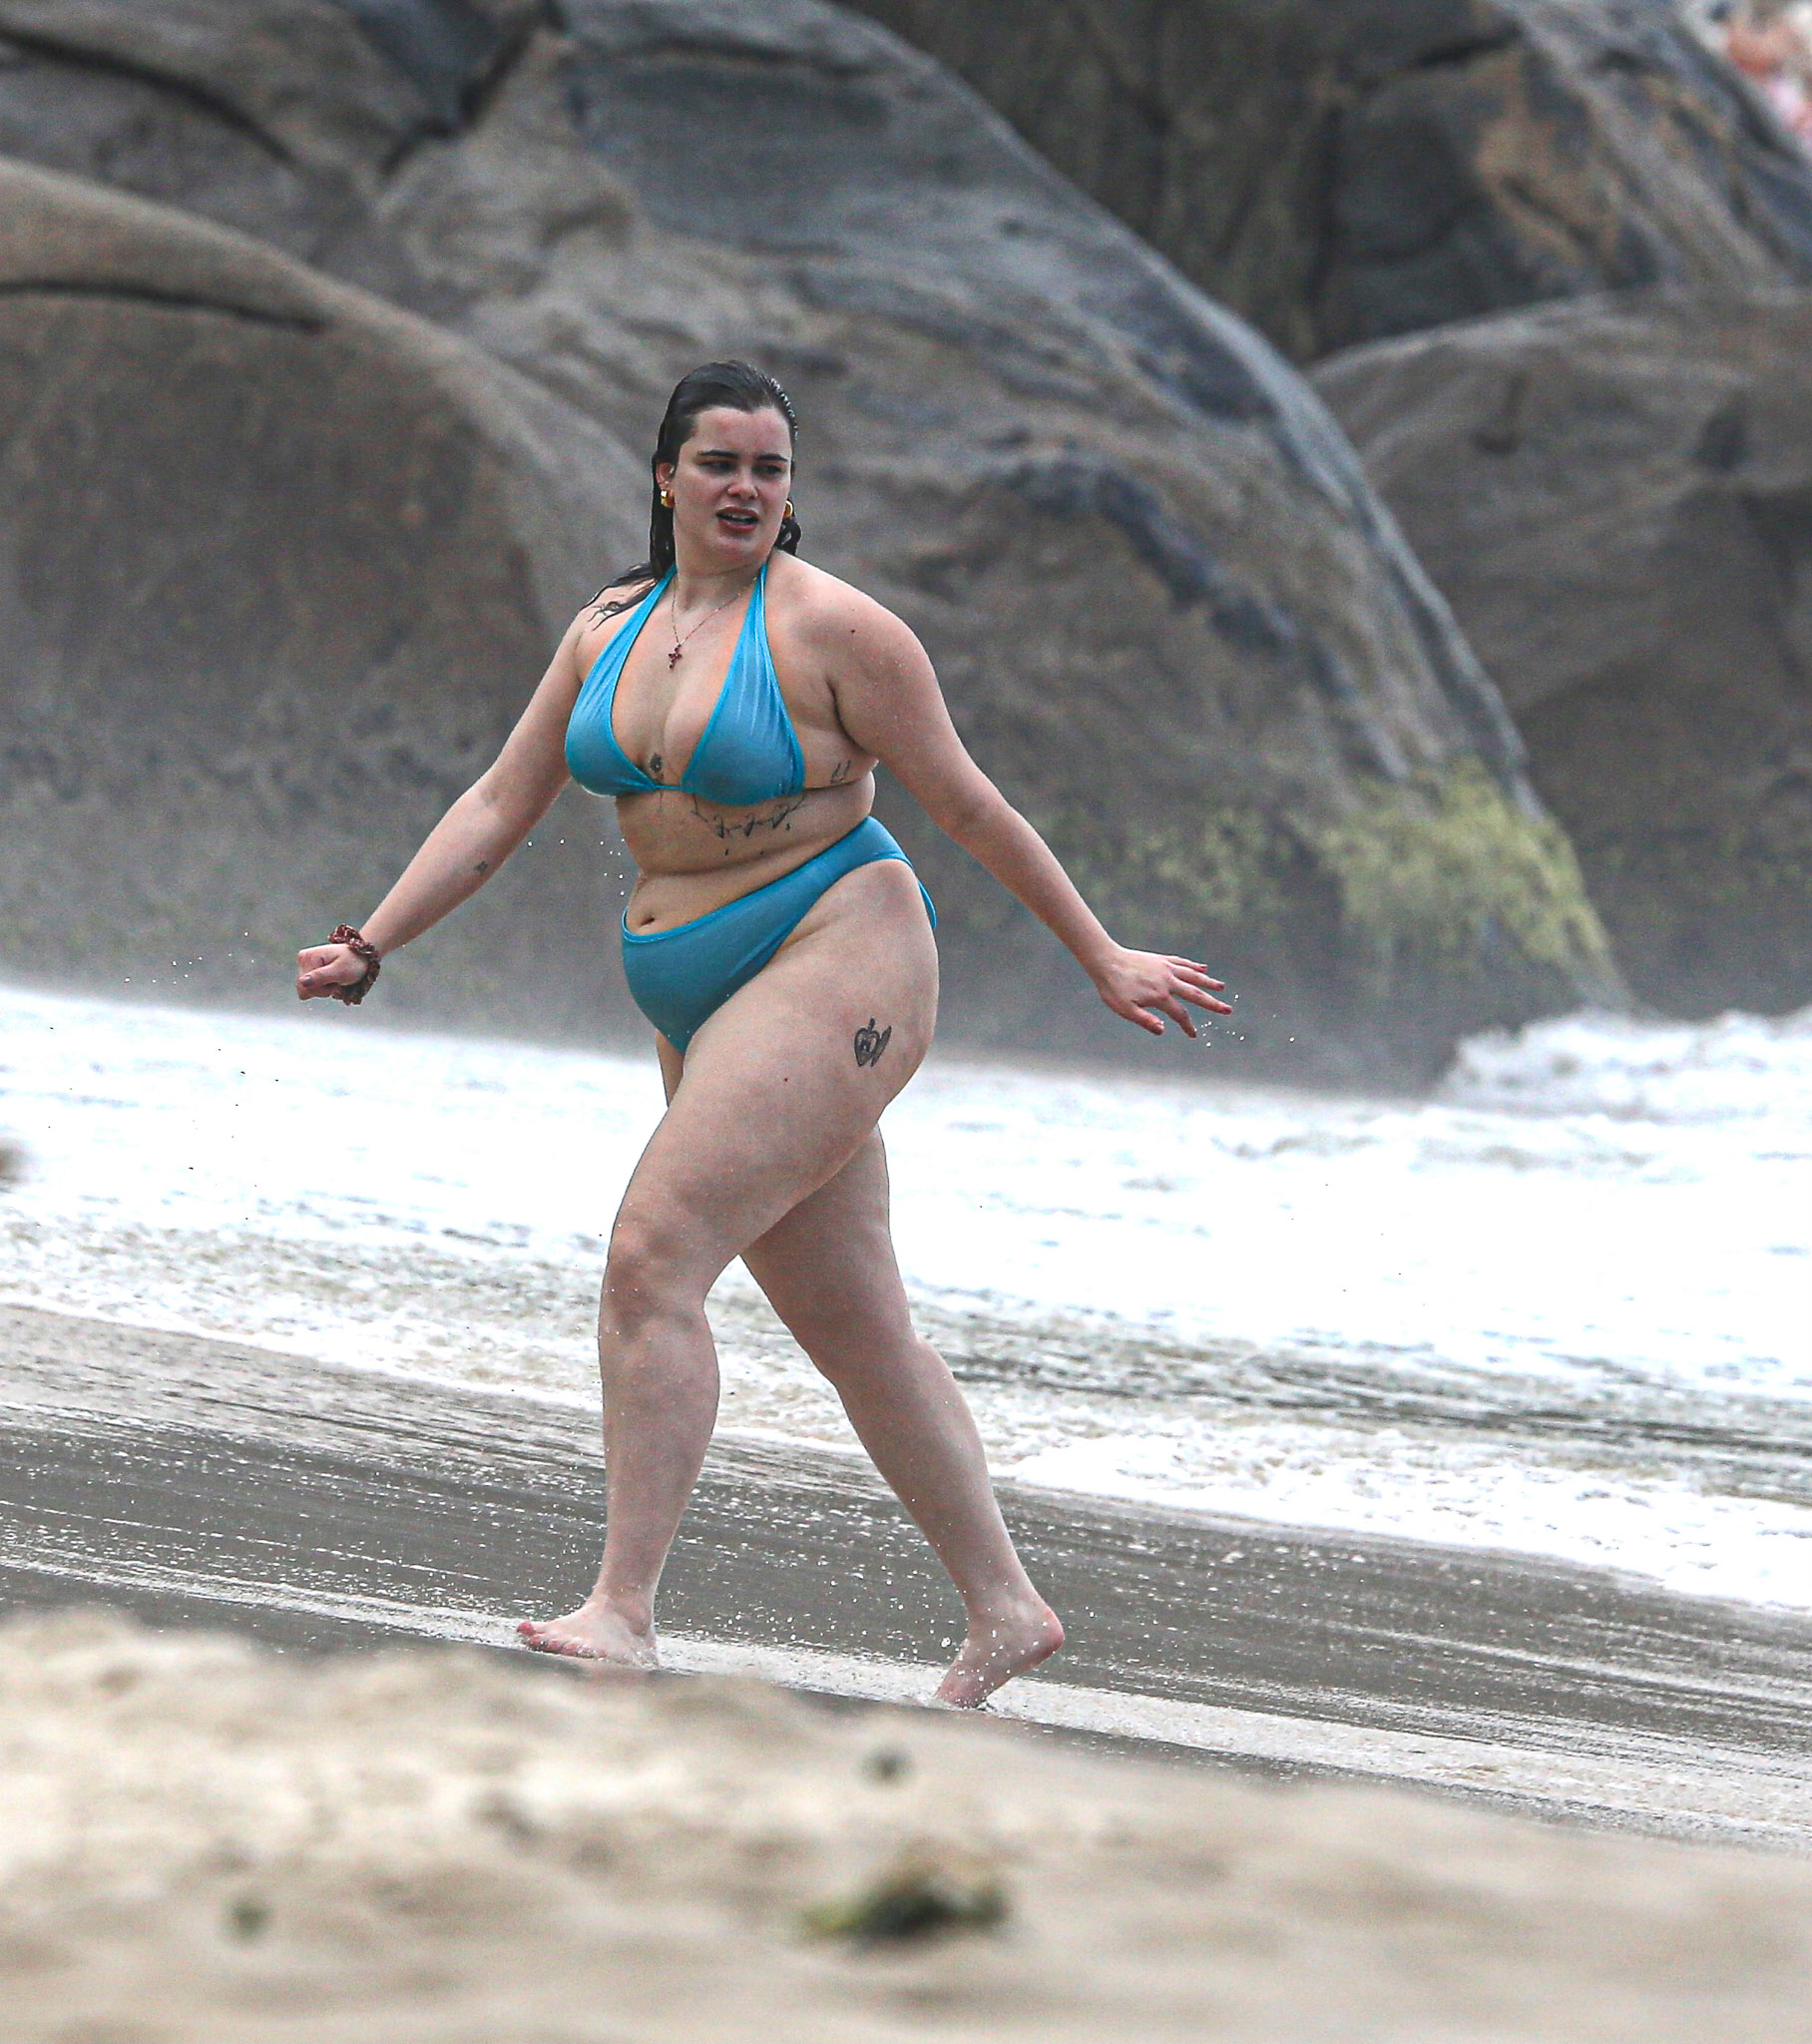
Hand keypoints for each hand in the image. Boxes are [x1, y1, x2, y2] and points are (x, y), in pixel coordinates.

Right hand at [296, 942, 371, 1001]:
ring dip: (324, 989)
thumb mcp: (340, 971)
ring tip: (335, 980)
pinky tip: (331, 980)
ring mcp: (306, 964)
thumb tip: (302, 983)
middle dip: (322, 990)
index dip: (321, 990)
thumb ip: (321, 977)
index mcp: (308, 957)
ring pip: (308, 990)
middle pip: (304, 989)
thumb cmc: (353, 962)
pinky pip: (311, 988)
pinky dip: (323, 988)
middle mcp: (303, 959)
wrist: (360, 957)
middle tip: (336, 981)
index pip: (303, 987)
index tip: (335, 982)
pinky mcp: (310, 970)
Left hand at [1091, 946, 1230, 1037]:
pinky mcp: (1161, 959)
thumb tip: (1163, 1031)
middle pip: (1195, 993)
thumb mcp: (1125, 1009)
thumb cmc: (1113, 988)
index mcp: (1159, 996)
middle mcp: (1167, 981)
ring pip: (1192, 975)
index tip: (1194, 1035)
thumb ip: (1145, 1021)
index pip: (1180, 1014)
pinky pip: (1182, 962)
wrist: (1105, 960)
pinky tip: (1203, 968)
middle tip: (1228, 1010)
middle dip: (1212, 1003)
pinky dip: (1193, 966)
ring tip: (1222, 987)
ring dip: (1208, 982)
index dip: (1188, 1026)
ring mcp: (1165, 968)